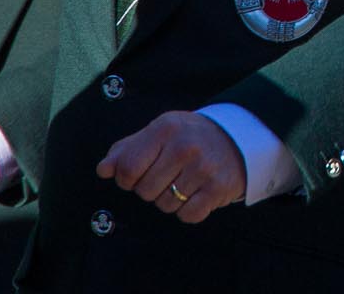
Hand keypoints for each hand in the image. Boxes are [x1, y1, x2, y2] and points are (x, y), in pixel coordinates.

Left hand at [97, 111, 246, 223]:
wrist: (240, 136)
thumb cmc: (192, 136)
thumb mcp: (160, 131)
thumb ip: (128, 149)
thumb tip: (103, 169)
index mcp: (165, 128)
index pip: (127, 168)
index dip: (126, 179)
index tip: (138, 175)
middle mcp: (184, 147)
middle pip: (144, 191)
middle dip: (152, 189)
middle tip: (169, 174)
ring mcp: (203, 168)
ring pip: (165, 205)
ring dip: (171, 200)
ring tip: (186, 181)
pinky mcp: (218, 188)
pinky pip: (187, 215)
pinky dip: (190, 210)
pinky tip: (198, 192)